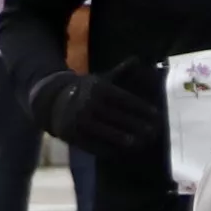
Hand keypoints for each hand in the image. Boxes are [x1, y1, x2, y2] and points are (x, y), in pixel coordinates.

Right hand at [24, 67, 166, 156]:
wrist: (54, 101)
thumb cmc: (86, 91)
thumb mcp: (101, 79)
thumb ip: (120, 72)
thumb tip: (138, 58)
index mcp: (98, 88)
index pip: (124, 99)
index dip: (141, 108)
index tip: (156, 114)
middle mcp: (88, 104)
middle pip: (118, 117)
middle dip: (138, 125)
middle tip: (153, 132)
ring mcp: (80, 121)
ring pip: (107, 132)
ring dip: (125, 139)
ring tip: (141, 143)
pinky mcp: (74, 136)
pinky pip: (94, 144)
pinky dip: (110, 149)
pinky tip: (122, 151)